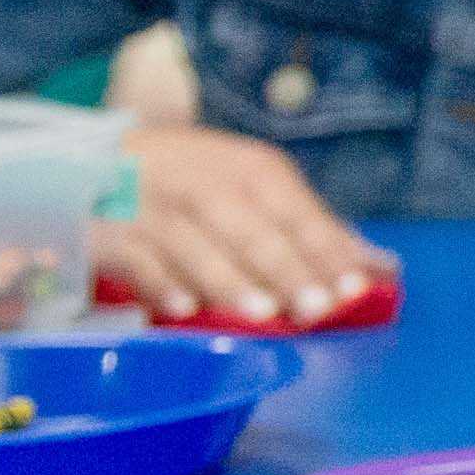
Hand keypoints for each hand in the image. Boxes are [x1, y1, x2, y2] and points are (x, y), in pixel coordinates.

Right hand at [97, 124, 384, 324]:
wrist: (93, 161)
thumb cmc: (193, 183)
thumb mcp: (254, 190)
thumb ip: (312, 230)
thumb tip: (381, 268)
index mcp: (252, 172)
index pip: (299, 215)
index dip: (326, 253)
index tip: (354, 288)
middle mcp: (208, 186)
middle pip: (254, 234)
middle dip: (288, 272)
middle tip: (317, 308)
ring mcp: (157, 211)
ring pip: (200, 249)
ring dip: (230, 281)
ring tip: (262, 313)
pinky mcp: (114, 237)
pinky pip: (141, 264)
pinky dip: (161, 285)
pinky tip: (183, 309)